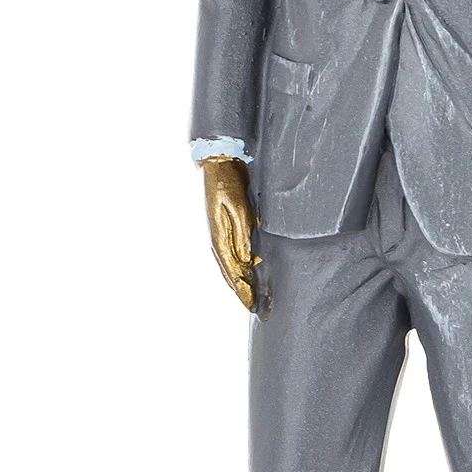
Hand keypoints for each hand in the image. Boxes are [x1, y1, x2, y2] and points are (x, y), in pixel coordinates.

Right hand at [201, 156, 259, 310]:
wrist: (219, 164)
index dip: (241, 288)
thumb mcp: (239, 206)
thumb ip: (243, 232)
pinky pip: (233, 254)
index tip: (251, 304)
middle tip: (254, 307)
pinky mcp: (225, 228)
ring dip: (240, 281)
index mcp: (219, 236)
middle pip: (229, 272)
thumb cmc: (228, 182)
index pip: (232, 269)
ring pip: (230, 265)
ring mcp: (220, 234)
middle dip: (241, 290)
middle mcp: (217, 239)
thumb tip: (246, 258)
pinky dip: (240, 267)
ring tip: (252, 296)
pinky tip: (248, 273)